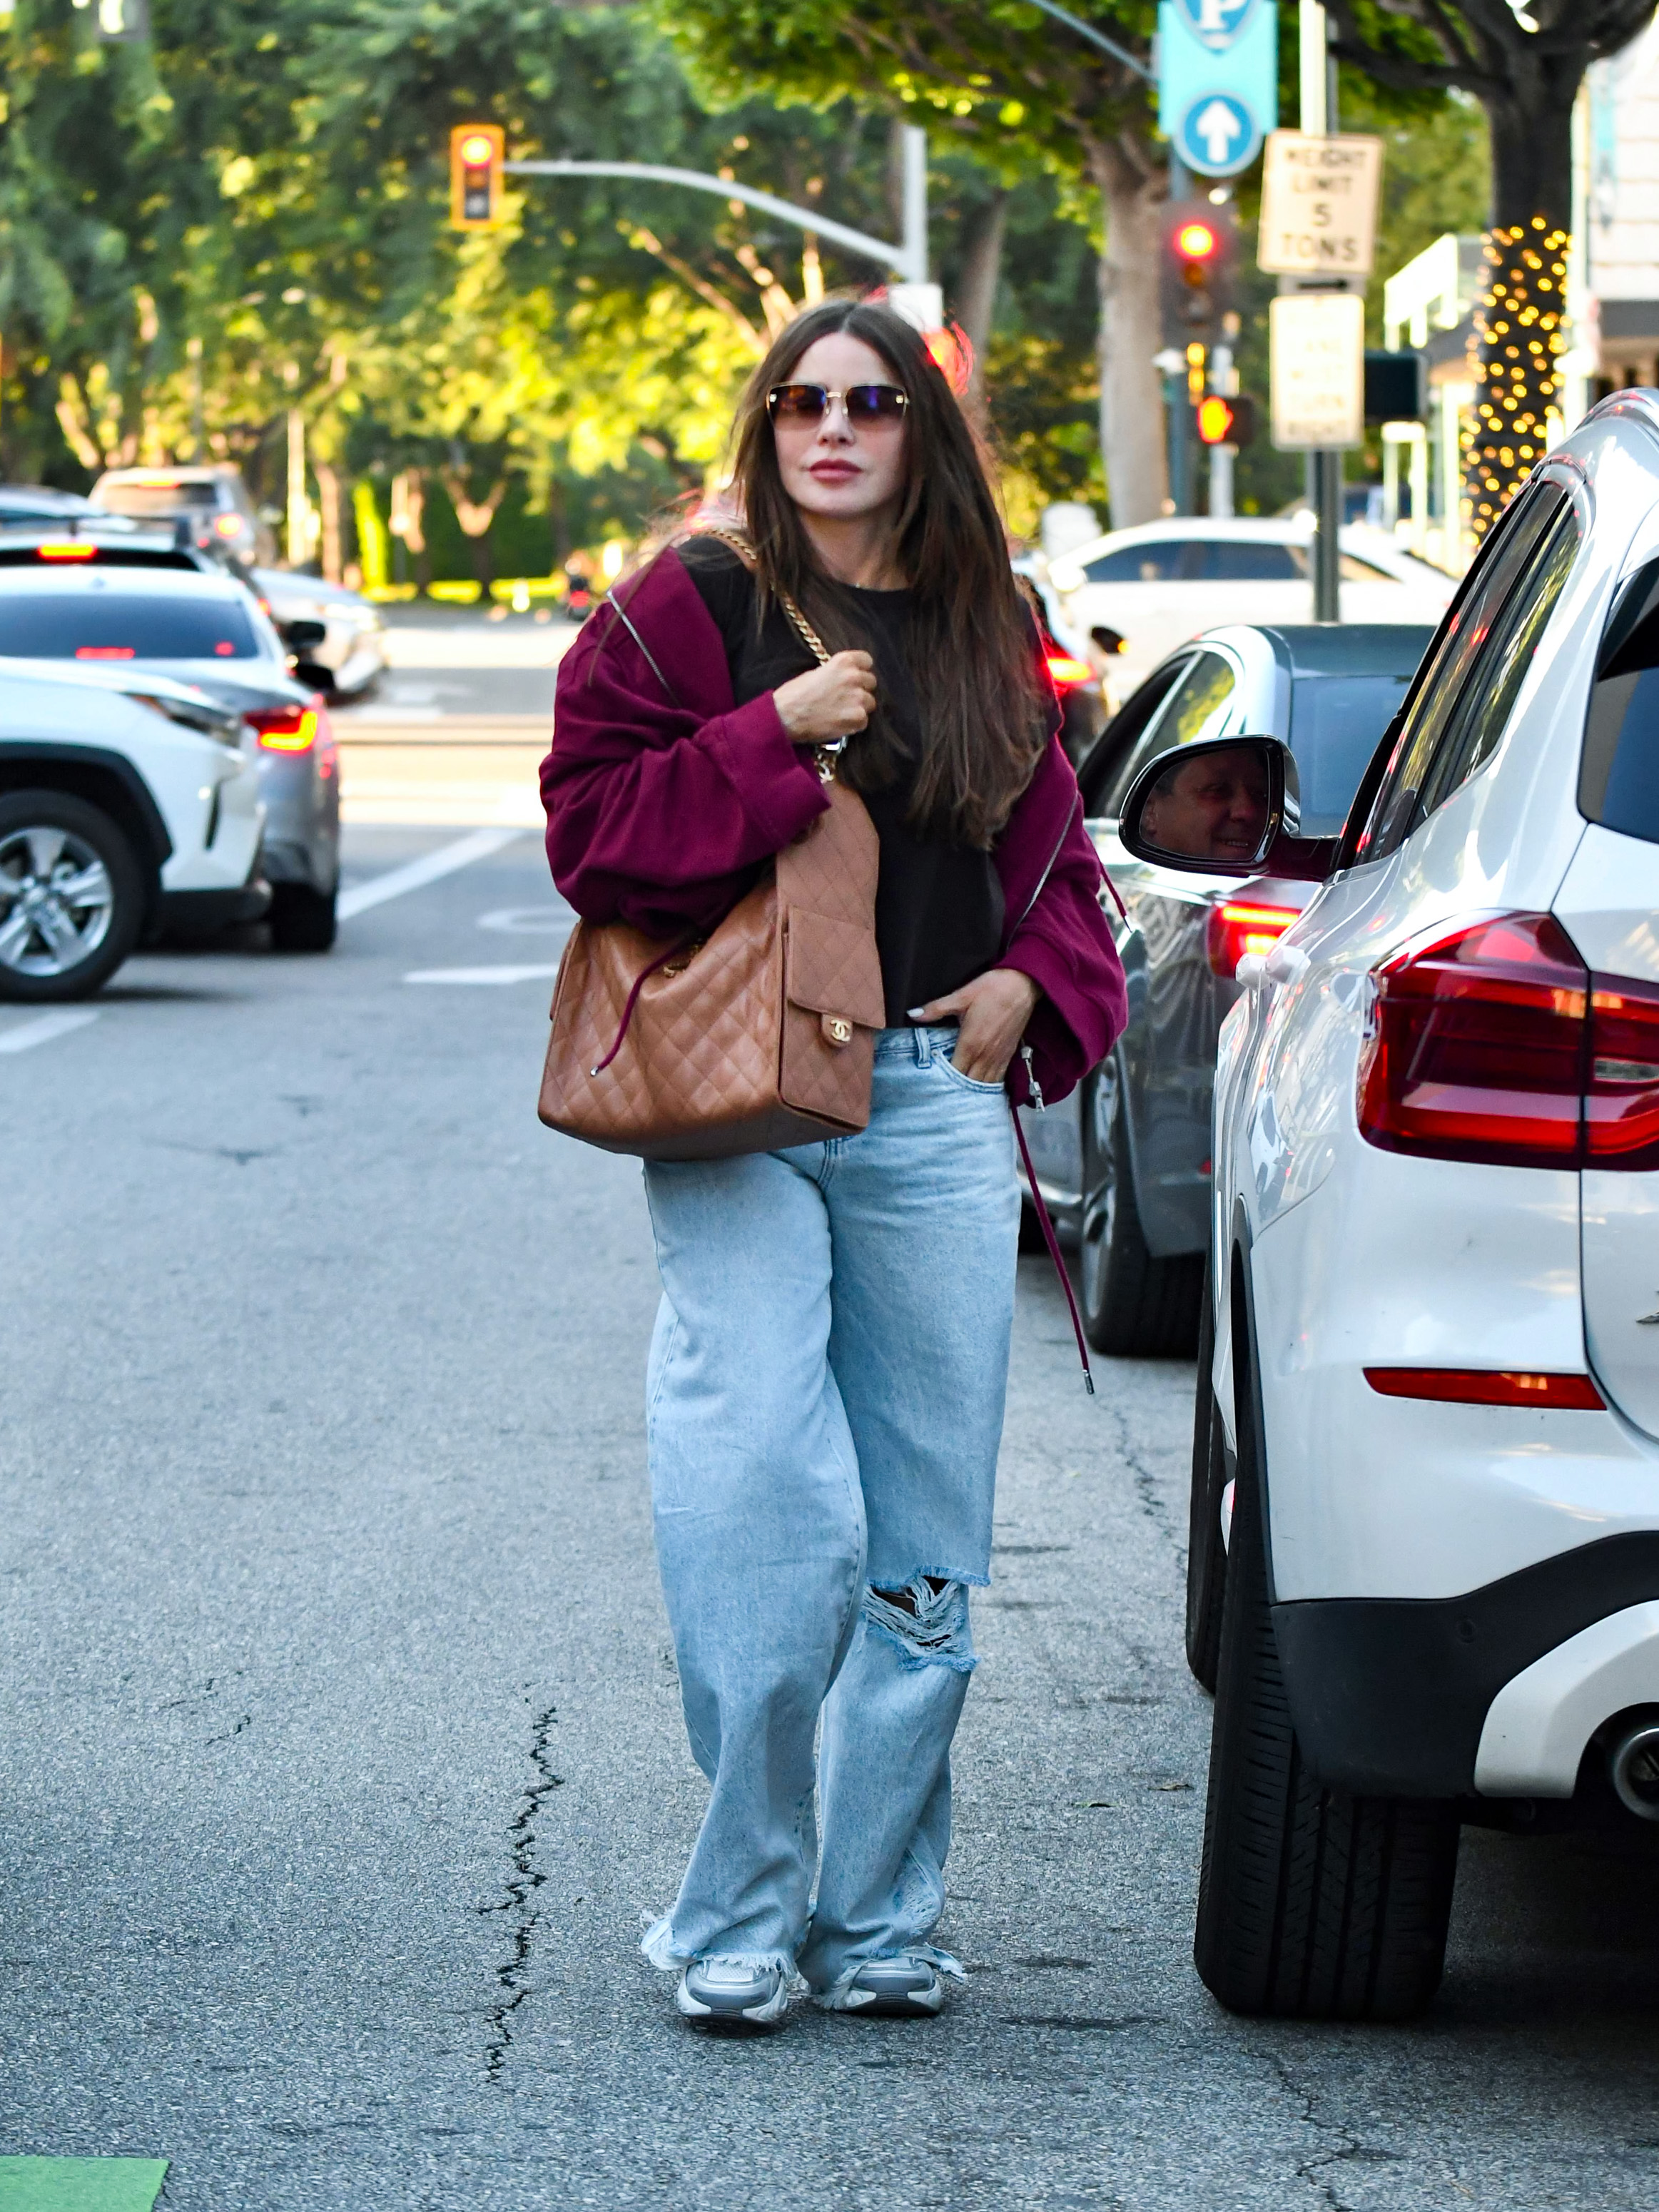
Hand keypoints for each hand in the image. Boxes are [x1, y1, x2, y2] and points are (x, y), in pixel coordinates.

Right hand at [774, 651, 876, 743]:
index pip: (867, 661)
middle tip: (845, 698)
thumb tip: (843, 678)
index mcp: (844, 661)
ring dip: (858, 707)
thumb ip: (835, 673)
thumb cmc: (794, 694)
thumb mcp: (815, 672)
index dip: (861, 670)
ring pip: (869, 703)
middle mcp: (854, 677)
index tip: (854, 678)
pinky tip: (839, 723)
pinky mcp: (858, 718)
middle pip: (870, 682)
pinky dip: (854, 724)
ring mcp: (858, 698)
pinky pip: (864, 721)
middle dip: (860, 689)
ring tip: (841, 712)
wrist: (785, 716)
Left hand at [911, 967, 1040, 1085]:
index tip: (931, 1085)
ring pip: (984, 1085)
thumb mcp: (961, 996)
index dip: (943, 1082)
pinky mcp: (1009, 1055)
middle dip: (956, 1091)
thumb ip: (936, 1009)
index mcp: (970, 1044)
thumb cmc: (991, 989)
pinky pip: (998, 1079)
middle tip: (942, 1095)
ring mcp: (998, 1057)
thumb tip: (912, 1015)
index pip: (954, 1073)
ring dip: (973, 1092)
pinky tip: (980, 1090)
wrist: (1023, 985)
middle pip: (969, 1084)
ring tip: (959, 1098)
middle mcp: (985, 1056)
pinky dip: (988, 1086)